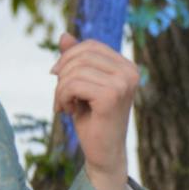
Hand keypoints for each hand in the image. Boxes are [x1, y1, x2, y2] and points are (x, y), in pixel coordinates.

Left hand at [52, 32, 137, 189]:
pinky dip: (62, 97)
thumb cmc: (93, 120)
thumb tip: (64, 35)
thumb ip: (76, 60)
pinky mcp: (111, 97)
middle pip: (82, 54)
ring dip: (61, 89)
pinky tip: (68, 111)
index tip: (58, 77)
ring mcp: (123, 84)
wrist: (103, 154)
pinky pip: (73, 84)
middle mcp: (130, 73)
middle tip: (60, 95)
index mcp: (128, 67)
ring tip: (64, 105)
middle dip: (63, 73)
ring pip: (75, 70)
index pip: (91, 45)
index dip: (69, 57)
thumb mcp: (81, 85)